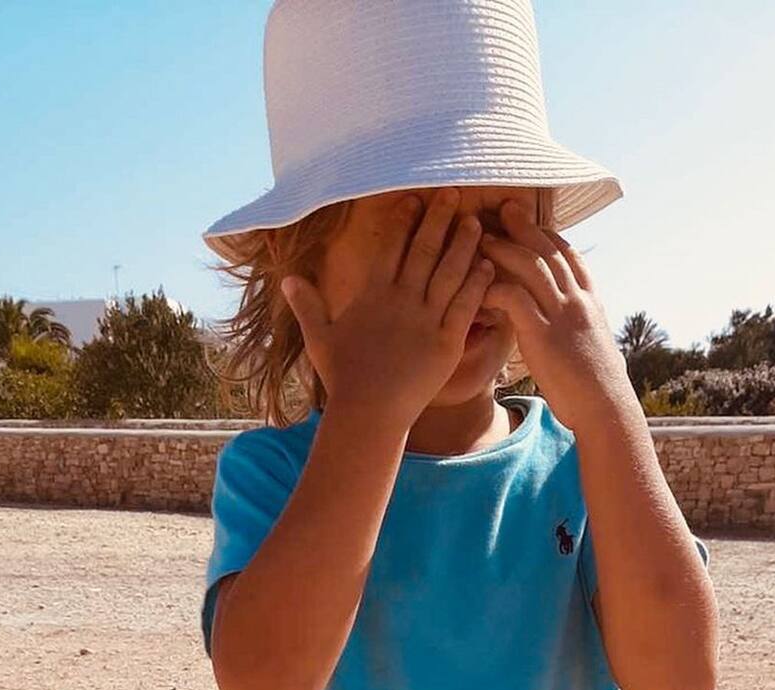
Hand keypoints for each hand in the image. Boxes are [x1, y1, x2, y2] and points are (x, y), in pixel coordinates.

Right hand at [279, 187, 495, 429]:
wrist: (370, 412)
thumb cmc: (345, 378)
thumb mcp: (320, 338)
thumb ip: (308, 306)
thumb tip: (287, 279)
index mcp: (372, 295)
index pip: (390, 248)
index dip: (403, 222)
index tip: (414, 200)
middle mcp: (401, 301)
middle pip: (424, 250)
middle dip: (439, 219)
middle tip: (453, 192)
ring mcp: (426, 320)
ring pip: (449, 273)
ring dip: (463, 245)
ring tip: (475, 222)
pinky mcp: (448, 342)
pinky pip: (466, 306)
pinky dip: (477, 284)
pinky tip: (487, 265)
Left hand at [478, 199, 633, 429]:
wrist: (604, 408)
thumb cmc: (595, 387)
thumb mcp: (591, 346)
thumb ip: (576, 326)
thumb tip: (567, 323)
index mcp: (590, 302)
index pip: (570, 256)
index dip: (549, 235)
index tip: (532, 219)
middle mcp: (578, 301)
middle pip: (549, 251)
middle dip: (525, 226)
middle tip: (503, 207)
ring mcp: (562, 315)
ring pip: (531, 267)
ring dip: (504, 248)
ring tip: (480, 237)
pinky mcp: (543, 334)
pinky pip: (514, 299)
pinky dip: (494, 287)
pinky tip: (477, 284)